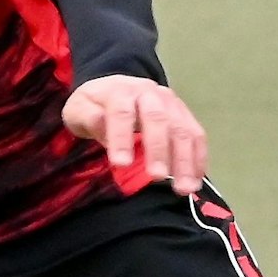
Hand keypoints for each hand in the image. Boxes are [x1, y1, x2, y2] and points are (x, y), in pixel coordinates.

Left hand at [61, 75, 206, 194]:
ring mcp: (171, 102)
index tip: (121, 164)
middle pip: (158, 118)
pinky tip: (196, 181)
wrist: (115, 88)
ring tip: (184, 188)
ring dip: (185, 159)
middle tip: (157, 177)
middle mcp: (149, 93)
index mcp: (120, 91)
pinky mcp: (184, 114)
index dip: (122, 138)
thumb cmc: (94, 105)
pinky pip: (196, 135)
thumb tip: (100, 124)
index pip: (122, 112)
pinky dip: (198, 158)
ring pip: (182, 128)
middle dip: (158, 149)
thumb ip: (88, 117)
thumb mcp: (79, 109)